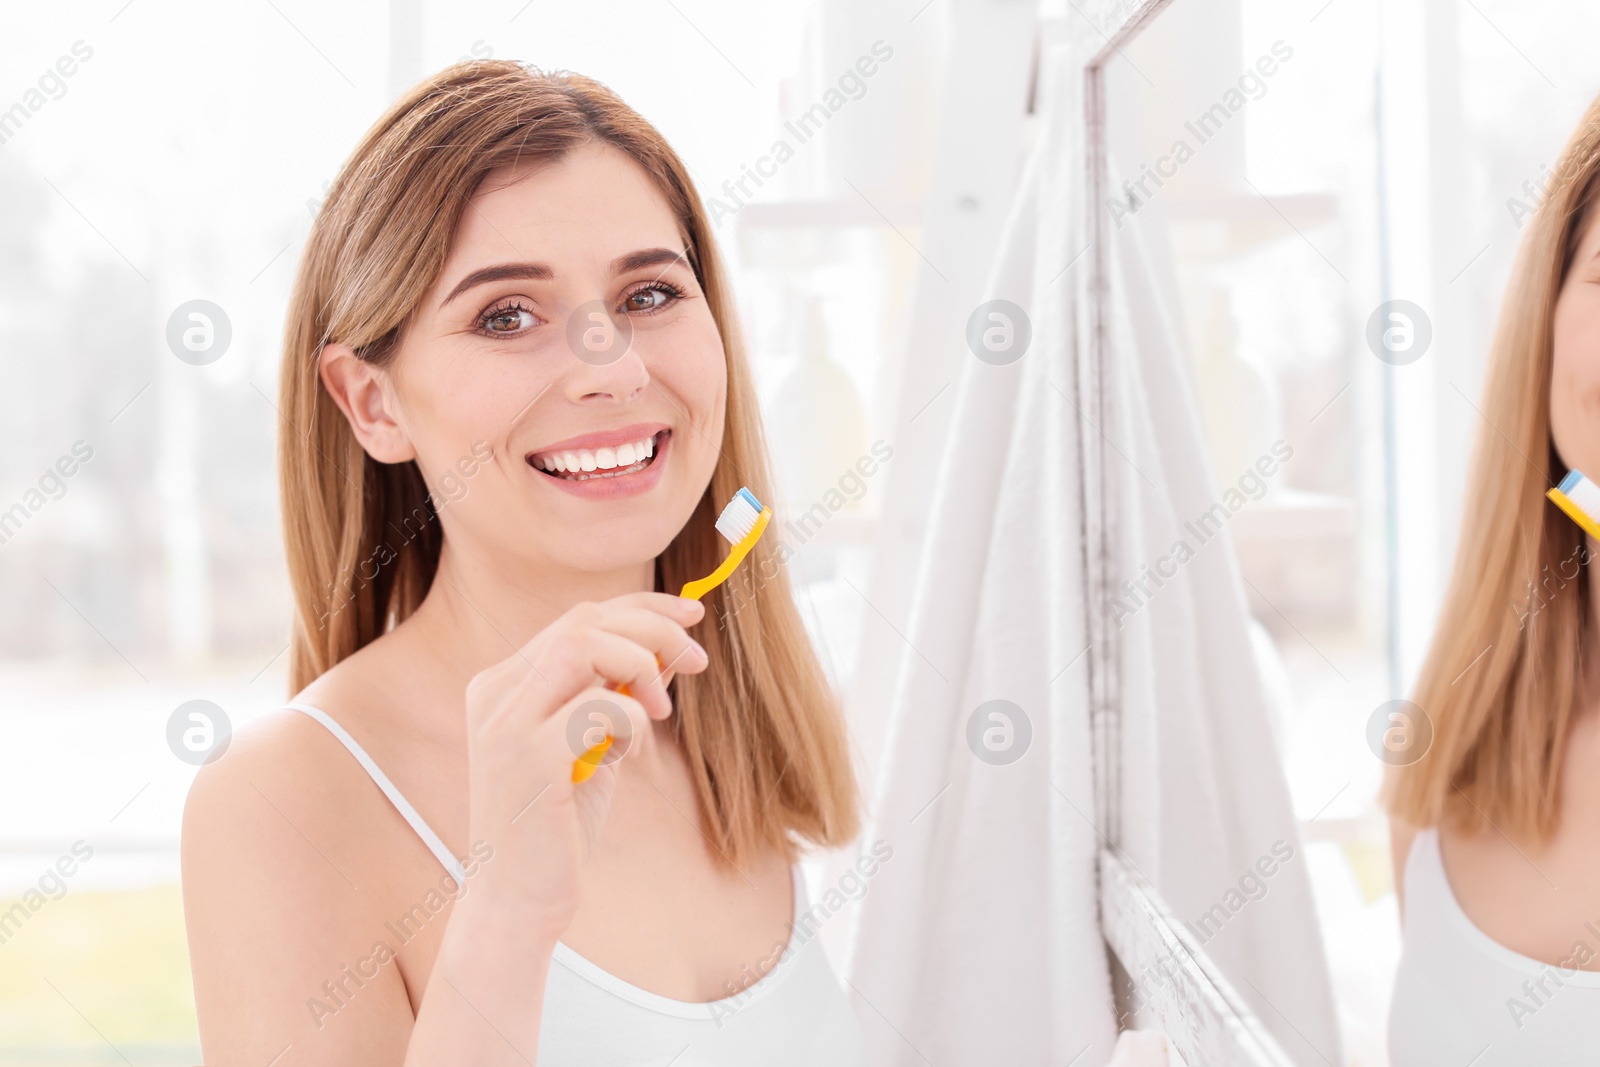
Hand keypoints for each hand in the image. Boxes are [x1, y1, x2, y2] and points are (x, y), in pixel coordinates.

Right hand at [460, 592, 708, 939]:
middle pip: (584, 619)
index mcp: (505, 683)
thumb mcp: (594, 745)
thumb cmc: (558, 824)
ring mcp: (505, 723)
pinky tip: (629, 756)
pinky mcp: (527, 758)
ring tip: (660, 710)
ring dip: (639, 665)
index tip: (692, 614)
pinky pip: (597, 707)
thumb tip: (670, 647)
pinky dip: (632, 720)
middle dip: (653, 629)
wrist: (518, 900)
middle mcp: (496, 692)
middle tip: (698, 662)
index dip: (643, 607)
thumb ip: (617, 695)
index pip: (579, 616)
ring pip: (582, 644)